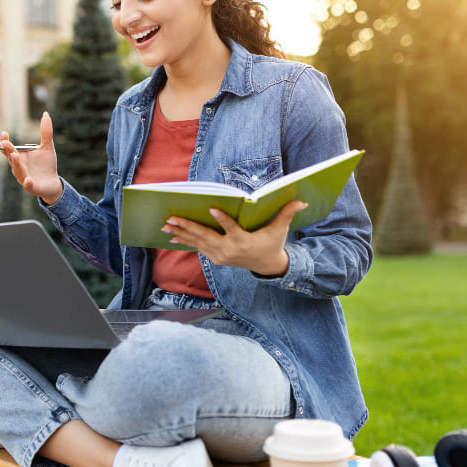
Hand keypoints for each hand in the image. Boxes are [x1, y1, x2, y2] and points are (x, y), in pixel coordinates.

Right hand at [0, 112, 62, 203]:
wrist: (54, 183)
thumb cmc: (47, 165)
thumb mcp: (47, 146)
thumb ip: (45, 131)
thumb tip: (45, 114)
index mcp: (19, 157)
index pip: (9, 149)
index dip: (5, 142)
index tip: (4, 133)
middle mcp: (18, 167)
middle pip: (11, 159)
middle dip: (8, 151)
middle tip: (5, 142)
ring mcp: (24, 178)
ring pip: (18, 171)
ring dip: (16, 164)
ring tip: (15, 155)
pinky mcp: (32, 187)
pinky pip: (28, 185)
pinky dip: (27, 183)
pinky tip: (28, 180)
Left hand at [161, 200, 308, 275]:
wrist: (266, 266)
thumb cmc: (272, 243)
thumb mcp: (280, 229)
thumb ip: (287, 213)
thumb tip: (302, 200)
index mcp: (244, 241)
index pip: (231, 229)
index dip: (222, 220)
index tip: (211, 209)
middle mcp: (229, 250)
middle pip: (206, 236)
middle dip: (187, 226)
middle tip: (171, 217)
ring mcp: (220, 256)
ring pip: (197, 242)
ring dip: (181, 233)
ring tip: (165, 224)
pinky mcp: (215, 258)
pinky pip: (197, 247)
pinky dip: (185, 240)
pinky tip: (172, 234)